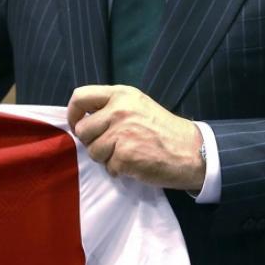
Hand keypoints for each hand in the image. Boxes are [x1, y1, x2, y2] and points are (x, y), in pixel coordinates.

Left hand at [66, 85, 205, 190]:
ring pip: (92, 151)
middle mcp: (119, 110)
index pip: (80, 96)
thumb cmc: (163, 130)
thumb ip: (111, 108)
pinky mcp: (125, 155)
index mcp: (121, 94)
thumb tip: (81, 119)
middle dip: (93, 141)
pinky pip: (108, 167)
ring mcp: (121, 133)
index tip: (77, 125)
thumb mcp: (138, 106)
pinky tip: (136, 164)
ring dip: (106, 158)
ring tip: (127, 154)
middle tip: (113, 145)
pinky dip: (119, 170)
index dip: (72, 114)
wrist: (192, 152)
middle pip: (82, 130)